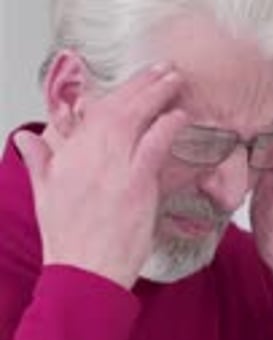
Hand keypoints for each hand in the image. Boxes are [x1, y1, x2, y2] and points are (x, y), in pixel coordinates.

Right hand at [15, 65, 186, 289]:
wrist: (85, 271)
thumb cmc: (69, 239)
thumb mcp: (45, 194)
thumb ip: (39, 160)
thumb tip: (25, 138)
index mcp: (69, 154)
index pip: (96, 111)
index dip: (120, 91)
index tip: (137, 80)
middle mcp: (91, 155)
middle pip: (119, 107)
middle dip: (143, 83)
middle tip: (164, 68)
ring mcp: (116, 167)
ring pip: (137, 119)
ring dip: (159, 95)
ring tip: (176, 80)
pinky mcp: (137, 184)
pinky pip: (155, 145)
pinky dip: (168, 127)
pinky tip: (180, 116)